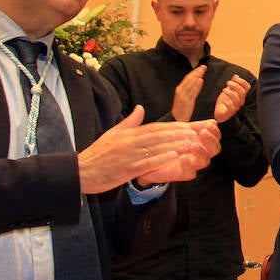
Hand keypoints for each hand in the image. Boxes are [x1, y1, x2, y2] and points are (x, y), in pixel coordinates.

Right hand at [78, 108, 218, 192]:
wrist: (79, 172)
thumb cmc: (97, 154)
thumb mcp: (112, 134)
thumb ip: (129, 122)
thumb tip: (140, 107)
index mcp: (129, 134)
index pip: (156, 127)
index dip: (175, 126)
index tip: (192, 126)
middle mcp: (130, 142)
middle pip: (159, 135)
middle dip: (181, 133)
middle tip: (199, 132)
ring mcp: (128, 155)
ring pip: (156, 147)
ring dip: (175, 144)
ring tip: (193, 143)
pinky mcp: (125, 169)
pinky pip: (146, 162)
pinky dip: (160, 158)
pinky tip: (174, 156)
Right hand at [170, 64, 205, 121]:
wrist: (176, 120)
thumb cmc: (182, 110)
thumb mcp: (185, 98)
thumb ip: (190, 90)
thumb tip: (197, 82)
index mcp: (179, 90)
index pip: (187, 78)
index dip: (194, 72)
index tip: (201, 67)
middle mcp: (180, 92)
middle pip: (189, 79)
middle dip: (196, 72)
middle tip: (204, 66)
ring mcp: (183, 97)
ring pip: (190, 84)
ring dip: (197, 76)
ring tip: (203, 70)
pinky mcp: (186, 102)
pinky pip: (192, 92)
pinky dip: (196, 86)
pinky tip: (201, 80)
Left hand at [214, 73, 250, 122]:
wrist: (220, 112)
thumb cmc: (225, 101)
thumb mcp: (228, 91)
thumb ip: (232, 84)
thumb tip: (236, 75)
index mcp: (242, 95)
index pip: (247, 87)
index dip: (242, 82)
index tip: (235, 78)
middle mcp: (241, 101)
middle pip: (242, 92)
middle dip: (235, 86)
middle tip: (227, 82)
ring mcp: (236, 107)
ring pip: (237, 99)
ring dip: (230, 93)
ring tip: (224, 89)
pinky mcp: (230, 112)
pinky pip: (230, 107)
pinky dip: (227, 102)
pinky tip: (223, 99)